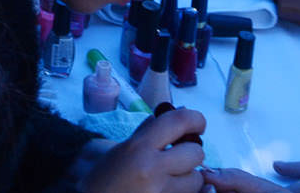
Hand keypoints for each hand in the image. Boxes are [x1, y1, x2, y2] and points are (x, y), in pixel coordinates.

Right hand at [80, 106, 208, 192]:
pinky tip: (168, 188)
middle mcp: (151, 169)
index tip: (197, 123)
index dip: (195, 119)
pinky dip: (183, 191)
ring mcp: (161, 192)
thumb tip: (173, 114)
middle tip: (180, 156)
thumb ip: (148, 132)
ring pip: (196, 179)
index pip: (178, 122)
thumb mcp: (122, 148)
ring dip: (189, 178)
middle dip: (191, 154)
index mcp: (138, 147)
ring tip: (171, 179)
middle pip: (195, 153)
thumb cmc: (102, 178)